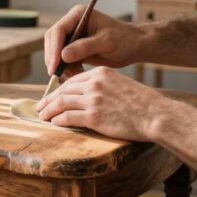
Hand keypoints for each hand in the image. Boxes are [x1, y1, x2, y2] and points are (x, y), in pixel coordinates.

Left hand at [35, 67, 171, 140]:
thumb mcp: (120, 85)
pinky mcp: (94, 116)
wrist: (156, 114)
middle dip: (49, 99)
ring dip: (49, 110)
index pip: (73, 81)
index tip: (52, 96)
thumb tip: (86, 97)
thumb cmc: (142, 103)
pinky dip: (58, 120)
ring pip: (62, 103)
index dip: (59, 89)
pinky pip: (68, 117)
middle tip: (40, 106)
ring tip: (42, 116)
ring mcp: (93, 100)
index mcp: (101, 74)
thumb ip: (102, 87)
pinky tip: (54, 123)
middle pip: (64, 90)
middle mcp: (94, 84)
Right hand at [44, 7, 142, 78]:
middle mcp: (72, 23)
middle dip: (54, 58)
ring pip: (57, 52)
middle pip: (53, 41)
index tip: (55, 66)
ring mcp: (73, 36)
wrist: (135, 46)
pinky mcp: (75, 48)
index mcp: (78, 15)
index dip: (54, 49)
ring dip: (61, 65)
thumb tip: (63, 55)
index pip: (58, 30)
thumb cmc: (125, 39)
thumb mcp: (106, 42)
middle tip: (57, 75)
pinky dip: (67, 68)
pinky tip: (77, 75)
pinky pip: (64, 59)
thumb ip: (85, 47)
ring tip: (74, 75)